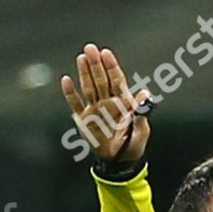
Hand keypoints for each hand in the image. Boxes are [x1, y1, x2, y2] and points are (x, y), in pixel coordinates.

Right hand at [61, 44, 150, 162]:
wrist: (119, 163)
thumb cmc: (133, 145)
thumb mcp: (141, 131)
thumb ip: (141, 113)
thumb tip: (146, 94)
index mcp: (122, 104)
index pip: (117, 81)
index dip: (112, 67)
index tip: (106, 53)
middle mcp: (107, 103)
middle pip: (101, 81)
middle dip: (96, 65)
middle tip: (90, 48)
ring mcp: (94, 110)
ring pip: (89, 88)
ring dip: (85, 73)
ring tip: (81, 58)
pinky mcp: (84, 120)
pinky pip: (75, 105)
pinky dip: (70, 94)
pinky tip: (66, 80)